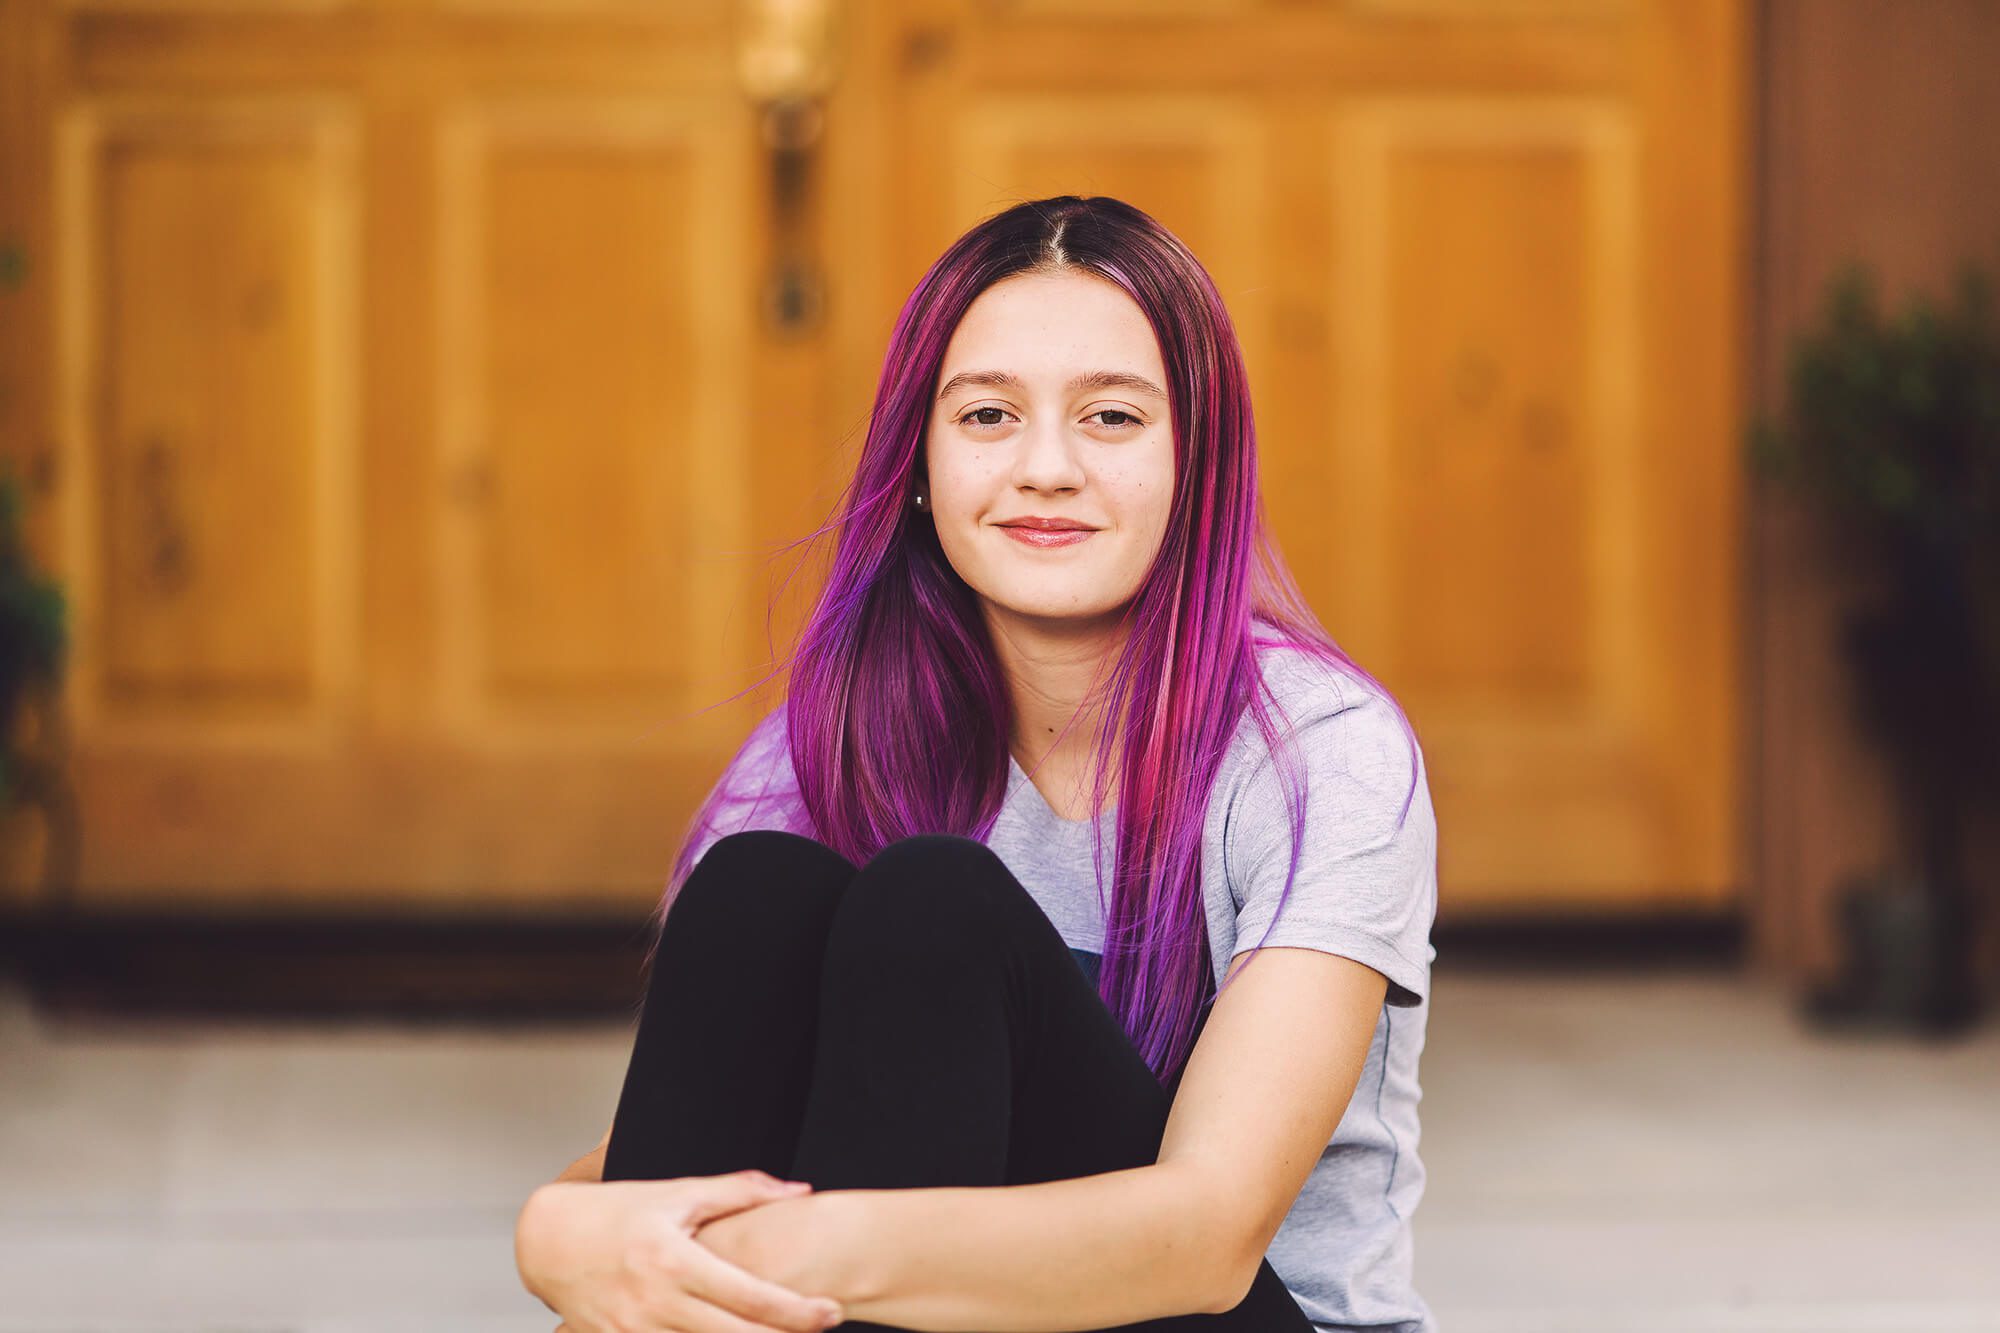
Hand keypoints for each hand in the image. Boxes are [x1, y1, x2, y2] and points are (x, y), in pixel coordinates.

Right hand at [517, 1168, 845, 1332]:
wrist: (547, 1240)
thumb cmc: (616, 1212)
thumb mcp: (678, 1194)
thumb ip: (741, 1192)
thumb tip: (799, 1190)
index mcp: (674, 1260)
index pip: (748, 1296)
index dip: (796, 1312)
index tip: (830, 1314)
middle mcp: (654, 1303)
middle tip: (822, 1329)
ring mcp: (634, 1332)